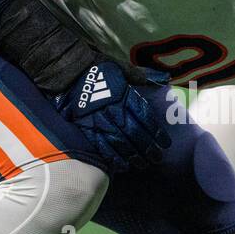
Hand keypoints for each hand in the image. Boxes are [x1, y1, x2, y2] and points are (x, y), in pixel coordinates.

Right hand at [54, 59, 171, 171]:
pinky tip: (122, 165)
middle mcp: (113, 109)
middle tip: (157, 157)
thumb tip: (160, 78)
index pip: (145, 117)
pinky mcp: (86, 127)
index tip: (165, 142)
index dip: (156, 132)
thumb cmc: (97, 68)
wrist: (69, 71)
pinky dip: (112, 157)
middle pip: (135, 133)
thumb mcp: (121, 68)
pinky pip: (101, 146)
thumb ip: (139, 76)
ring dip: (133, 155)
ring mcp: (99, 120)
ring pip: (120, 142)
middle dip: (148, 147)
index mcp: (124, 95)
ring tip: (143, 164)